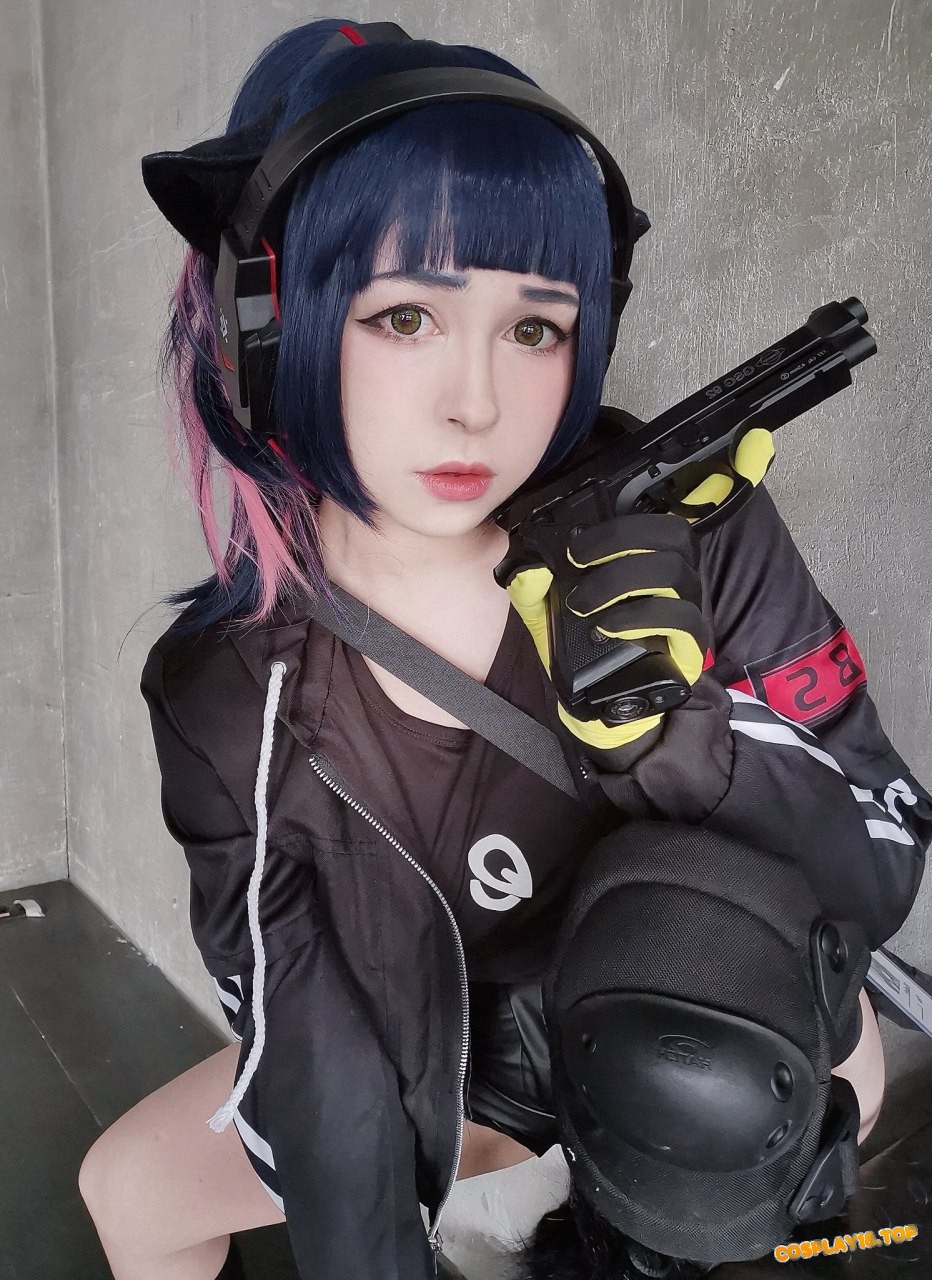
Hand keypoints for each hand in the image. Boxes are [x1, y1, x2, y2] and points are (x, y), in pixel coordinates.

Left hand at [506, 428, 774, 750]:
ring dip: (620, 579)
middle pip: (669, 533)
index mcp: (648, 552)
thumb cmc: (578, 645)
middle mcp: (676, 572)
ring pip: (672, 571)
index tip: (747, 439)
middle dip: (620, 537)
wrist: (599, 705)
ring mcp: (687, 604)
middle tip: (577, 556)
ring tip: (583, 601)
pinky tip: (611, 624)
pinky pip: (680, 618)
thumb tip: (525, 568)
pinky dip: (640, 616)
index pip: (686, 500)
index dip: (728, 470)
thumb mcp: (544, 609)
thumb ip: (531, 583)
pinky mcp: (690, 642)